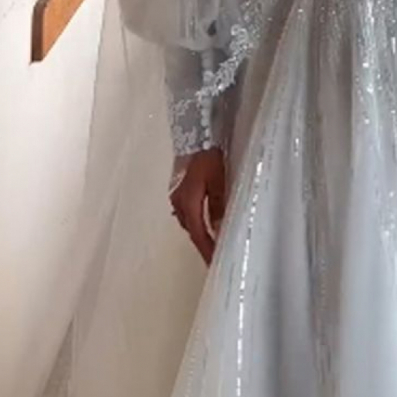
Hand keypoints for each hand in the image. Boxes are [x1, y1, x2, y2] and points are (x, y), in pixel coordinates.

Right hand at [169, 147, 225, 265]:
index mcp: (188, 202)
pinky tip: (202, 219)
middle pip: (192, 229)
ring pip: (188, 220)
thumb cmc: (209, 155)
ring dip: (199, 232)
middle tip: (214, 256)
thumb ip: (219, 206)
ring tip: (210, 241)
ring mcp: (177, 193)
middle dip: (203, 243)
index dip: (207, 250)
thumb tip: (219, 230)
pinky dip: (195, 219)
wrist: (195, 131)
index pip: (198, 234)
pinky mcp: (179, 186)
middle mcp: (179, 201)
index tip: (214, 264)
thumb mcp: (219, 180)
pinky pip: (187, 210)